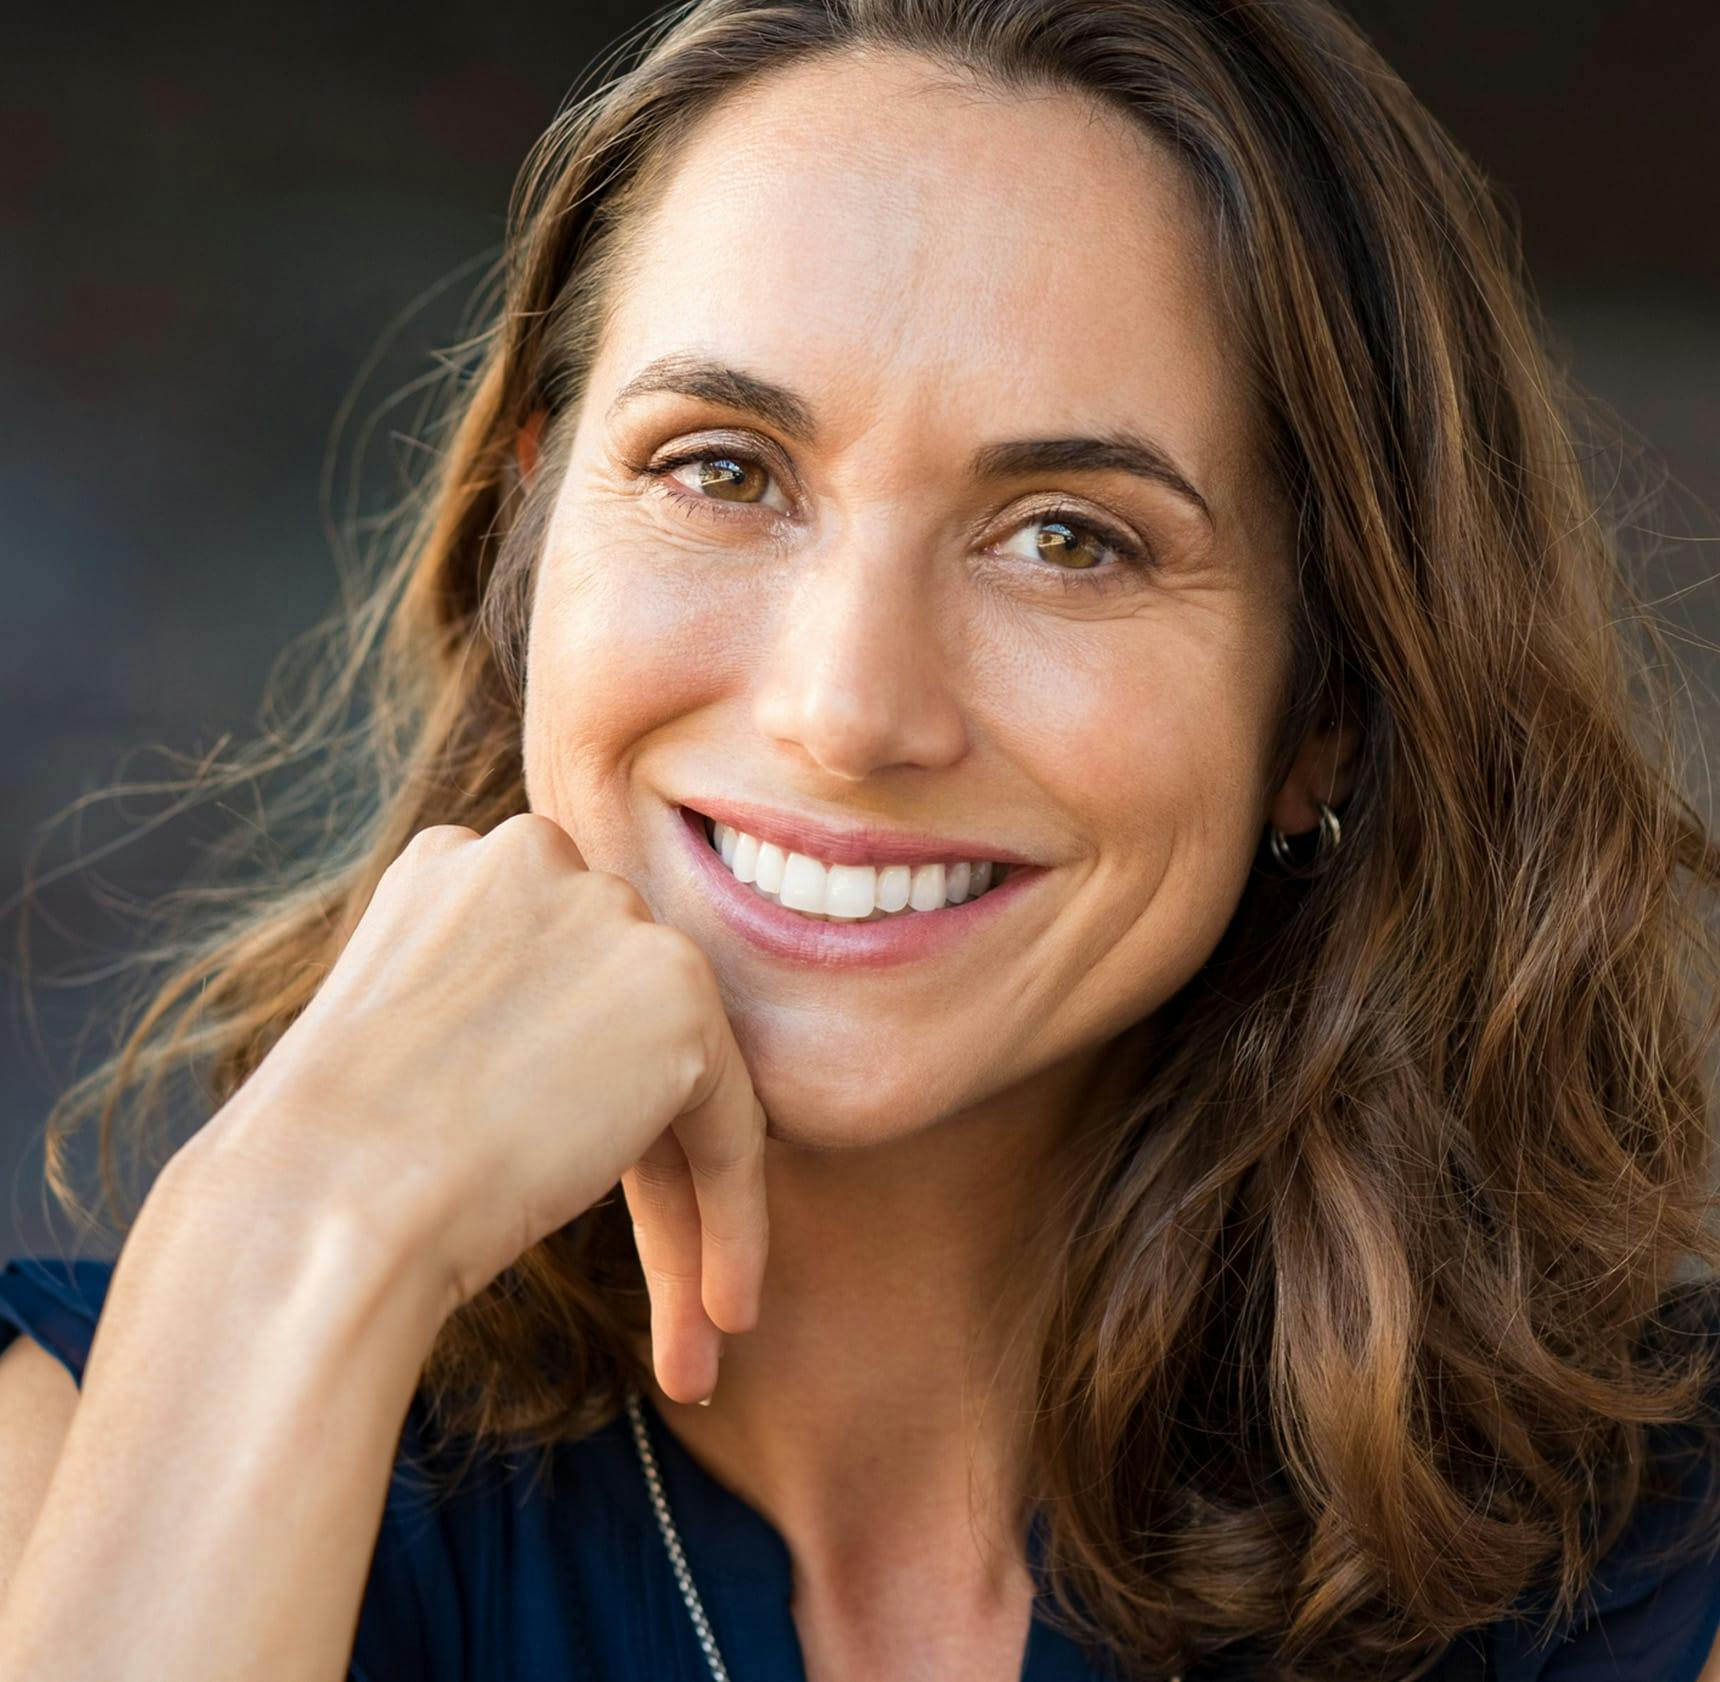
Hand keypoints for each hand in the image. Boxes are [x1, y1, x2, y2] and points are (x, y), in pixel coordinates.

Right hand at [186, 812, 766, 1403]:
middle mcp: (542, 860)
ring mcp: (614, 917)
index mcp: (461, 863)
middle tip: (660, 1286)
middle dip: (636, 1158)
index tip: (556, 1189)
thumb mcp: (401, 1041)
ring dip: (687, 1209)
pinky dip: (735, 1221)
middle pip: (620, 1031)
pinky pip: (731, 1126)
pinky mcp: (678, 995)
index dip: (568, 1101)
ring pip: (681, 1081)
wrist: (320, 1202)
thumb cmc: (324, 1160)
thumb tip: (569, 1061)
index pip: (556, 988)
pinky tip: (726, 1313)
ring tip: (696, 1327)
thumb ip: (498, 1013)